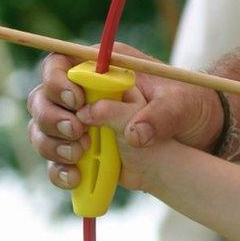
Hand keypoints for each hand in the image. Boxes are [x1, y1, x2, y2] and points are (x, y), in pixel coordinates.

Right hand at [26, 43, 223, 189]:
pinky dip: (58, 171)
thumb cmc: (189, 107)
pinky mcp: (84, 150)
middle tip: (80, 134)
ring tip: (80, 156)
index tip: (76, 101)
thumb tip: (135, 135)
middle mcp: (86, 92)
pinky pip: (55, 160)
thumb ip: (160, 115)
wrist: (197, 139)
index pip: (61, 61)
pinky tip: (76, 178)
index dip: (58, 80)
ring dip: (52, 145)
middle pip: (42, 97)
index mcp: (105, 67)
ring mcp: (81, 122)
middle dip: (53, 118)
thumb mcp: (182, 105)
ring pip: (42, 129)